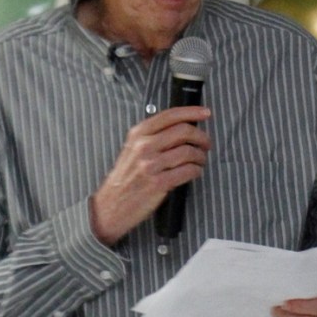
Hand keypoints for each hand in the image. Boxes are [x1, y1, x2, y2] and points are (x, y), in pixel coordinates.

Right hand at [90, 106, 210, 244]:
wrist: (111, 205)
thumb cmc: (125, 178)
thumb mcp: (132, 149)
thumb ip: (153, 136)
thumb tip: (182, 127)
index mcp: (138, 134)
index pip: (169, 116)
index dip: (192, 112)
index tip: (205, 113)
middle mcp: (144, 147)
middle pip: (183, 131)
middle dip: (201, 137)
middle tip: (206, 143)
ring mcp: (151, 165)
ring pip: (188, 152)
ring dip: (200, 156)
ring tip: (199, 161)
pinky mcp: (159, 183)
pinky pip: (188, 171)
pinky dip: (196, 171)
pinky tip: (194, 172)